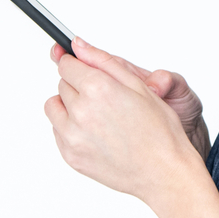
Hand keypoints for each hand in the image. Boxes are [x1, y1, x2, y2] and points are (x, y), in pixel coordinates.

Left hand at [45, 38, 204, 204]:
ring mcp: (72, 136)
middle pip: (62, 84)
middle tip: (106, 99)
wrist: (164, 173)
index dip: (79, 66)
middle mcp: (80, 112)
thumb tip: (78, 44)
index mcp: (97, 89)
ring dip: (69, 106)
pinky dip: (71, 128)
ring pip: (54, 107)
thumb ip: (103, 61)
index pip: (67, 64)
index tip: (86, 70)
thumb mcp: (138, 85)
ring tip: (97, 115)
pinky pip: (58, 131)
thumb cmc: (160, 132)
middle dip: (79, 86)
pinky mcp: (70, 156)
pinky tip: (97, 133)